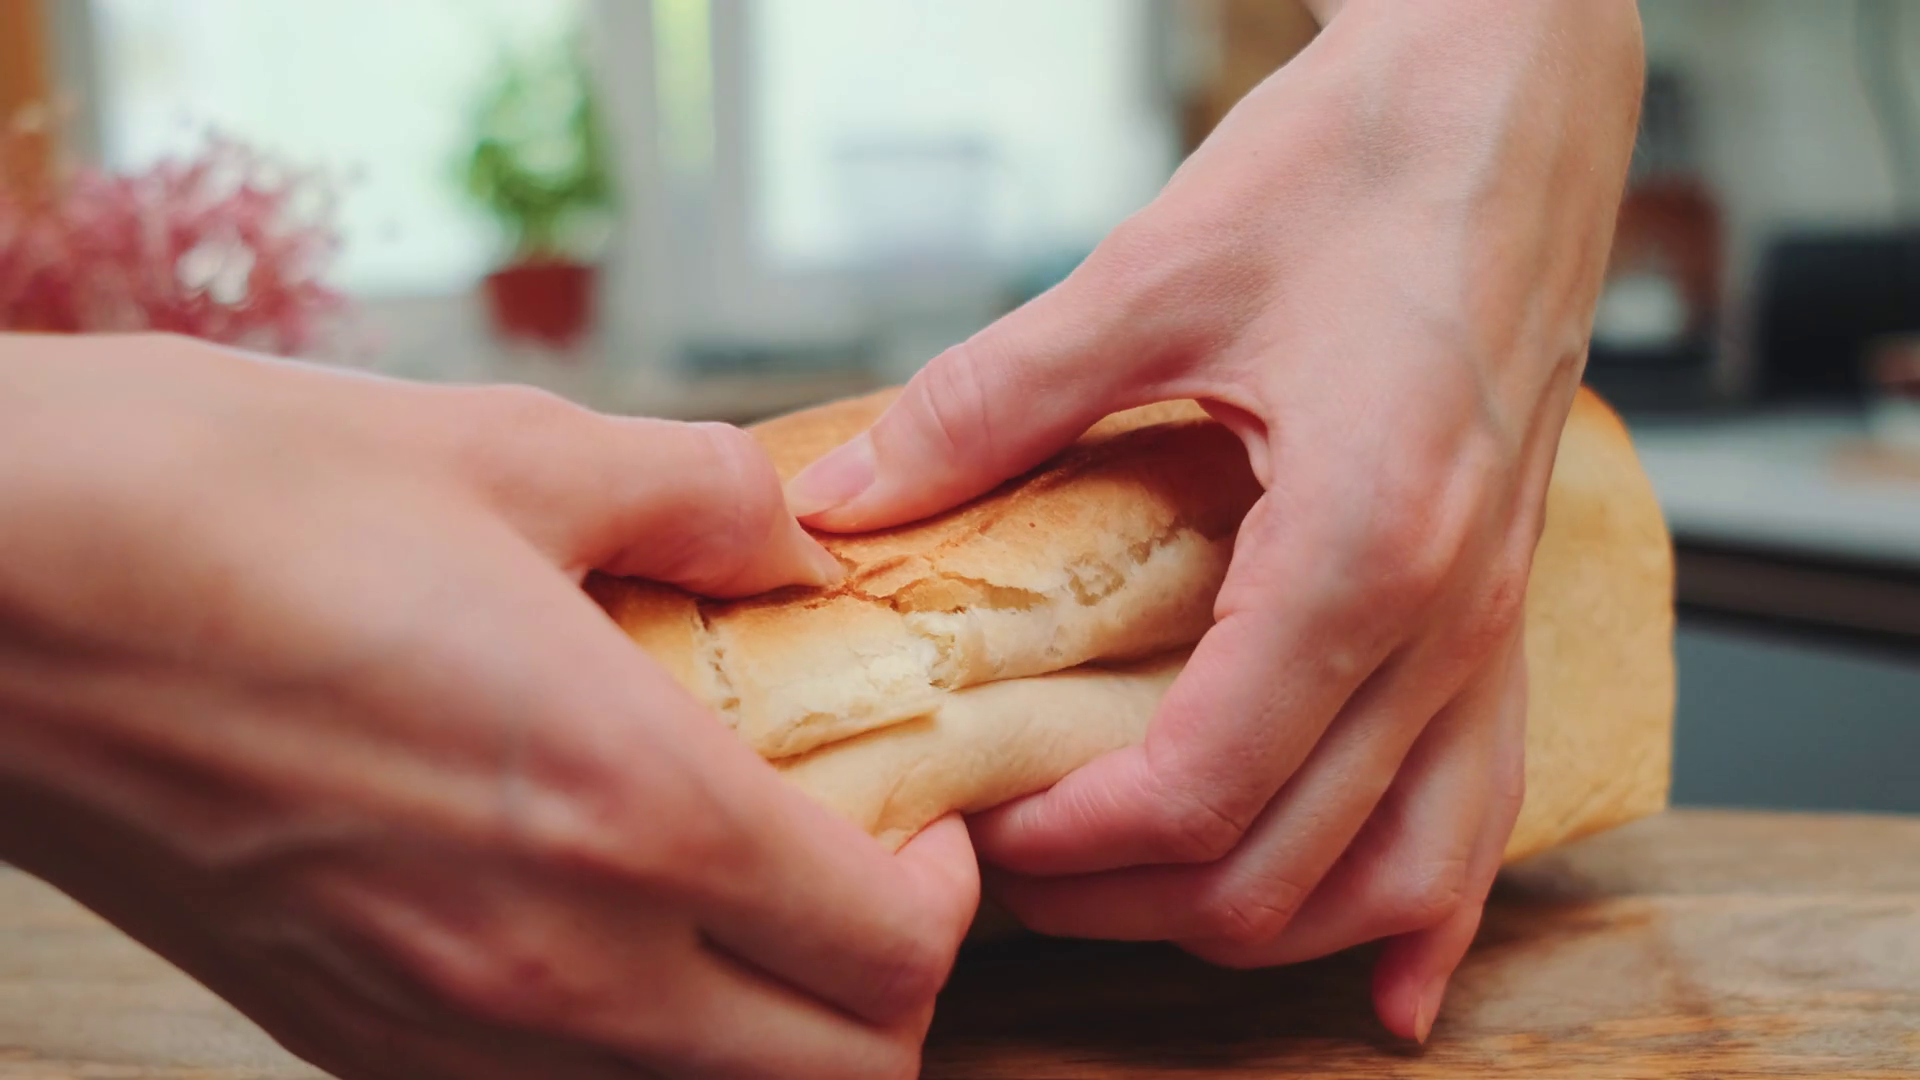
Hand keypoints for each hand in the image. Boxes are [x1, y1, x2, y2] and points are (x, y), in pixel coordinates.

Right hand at [0, 333, 977, 1079]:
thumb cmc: (228, 501)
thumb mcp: (509, 448)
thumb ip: (703, 498)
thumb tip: (794, 538)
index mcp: (628, 809)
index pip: (890, 955)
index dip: (946, 891)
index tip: (924, 811)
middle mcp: (552, 965)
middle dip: (885, 989)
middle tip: (858, 868)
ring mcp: (438, 1032)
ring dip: (761, 1028)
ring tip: (737, 898)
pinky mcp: (342, 1041)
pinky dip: (626, 1047)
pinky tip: (594, 919)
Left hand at [781, 0, 1642, 1041]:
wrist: (1512, 100)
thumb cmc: (1363, 165)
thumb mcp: (1153, 274)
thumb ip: (990, 404)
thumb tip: (844, 499)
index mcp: (1361, 544)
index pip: (1203, 786)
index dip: (1071, 840)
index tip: (980, 826)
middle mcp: (1447, 618)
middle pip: (1285, 861)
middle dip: (1132, 901)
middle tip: (1016, 870)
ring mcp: (1491, 627)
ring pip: (1399, 870)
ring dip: (1263, 925)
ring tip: (1142, 913)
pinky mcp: (1503, 611)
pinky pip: (1488, 809)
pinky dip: (1425, 906)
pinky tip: (1386, 981)